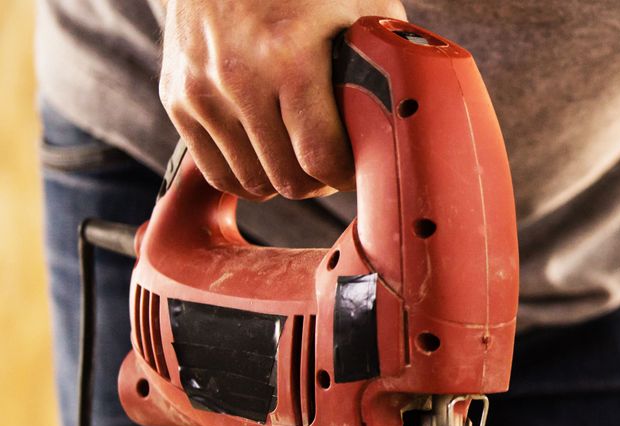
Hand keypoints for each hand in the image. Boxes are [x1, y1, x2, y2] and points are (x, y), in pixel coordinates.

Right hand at [159, 0, 406, 199]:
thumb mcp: (358, 6)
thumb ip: (386, 57)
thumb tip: (410, 106)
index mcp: (289, 56)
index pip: (320, 157)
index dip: (345, 175)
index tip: (357, 169)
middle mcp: (239, 77)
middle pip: (287, 179)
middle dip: (319, 183)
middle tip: (333, 167)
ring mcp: (202, 91)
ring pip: (251, 182)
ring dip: (283, 182)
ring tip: (302, 161)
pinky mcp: (178, 99)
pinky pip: (216, 172)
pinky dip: (246, 176)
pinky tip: (269, 160)